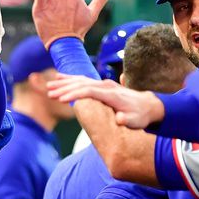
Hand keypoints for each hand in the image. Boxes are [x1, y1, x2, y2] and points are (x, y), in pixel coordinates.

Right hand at [48, 76, 165, 128]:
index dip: (75, 94)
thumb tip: (119, 118)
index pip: (89, 91)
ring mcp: (103, 84)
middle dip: (65, 88)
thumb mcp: (136, 121)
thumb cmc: (140, 116)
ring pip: (80, 80)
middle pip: (82, 84)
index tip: (62, 99)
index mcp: (111, 94)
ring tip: (49, 86)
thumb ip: (127, 120)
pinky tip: (59, 77)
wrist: (149, 105)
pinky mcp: (101, 85)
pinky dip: (70, 78)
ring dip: (64, 83)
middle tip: (50, 93)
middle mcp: (106, 86)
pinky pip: (83, 80)